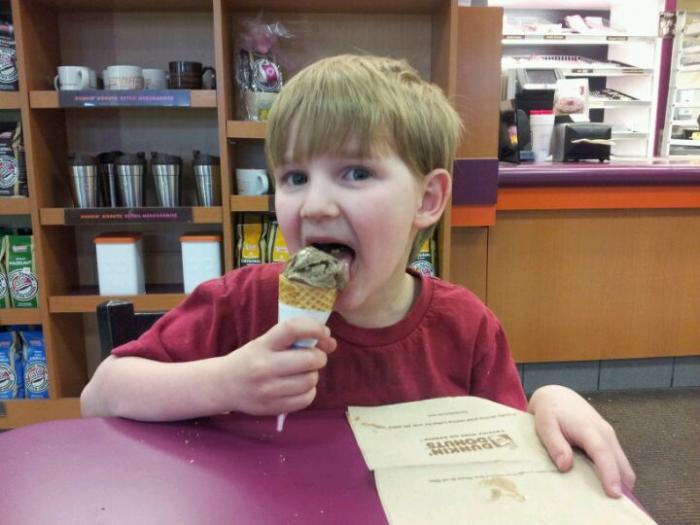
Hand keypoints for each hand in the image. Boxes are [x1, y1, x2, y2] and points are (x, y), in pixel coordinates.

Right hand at [222, 317, 336, 415]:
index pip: (292, 329)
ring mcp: (269, 389)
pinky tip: (299, 387)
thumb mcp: (264, 343)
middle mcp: (265, 366)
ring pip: (310, 380)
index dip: (314, 328)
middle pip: (309, 359)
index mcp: (264, 345)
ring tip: (303, 373)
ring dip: (313, 374)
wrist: (224, 385)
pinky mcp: (273, 407)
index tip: (324, 332)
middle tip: (315, 357)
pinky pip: (306, 399)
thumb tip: (329, 342)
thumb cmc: (250, 359)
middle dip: (320, 356)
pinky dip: (309, 391)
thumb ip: (292, 340)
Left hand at [528, 385, 635, 497]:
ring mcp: (610, 436)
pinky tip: (603, 485)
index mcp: (588, 428)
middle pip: (621, 464)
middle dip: (621, 485)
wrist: (557, 395)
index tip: (614, 494)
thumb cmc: (549, 411)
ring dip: (619, 481)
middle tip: (611, 505)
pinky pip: (618, 461)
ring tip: (607, 499)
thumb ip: (555, 444)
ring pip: (623, 464)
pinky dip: (616, 475)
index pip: (603, 452)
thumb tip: (566, 466)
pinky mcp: (609, 440)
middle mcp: (605, 433)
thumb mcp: (545, 424)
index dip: (610, 474)